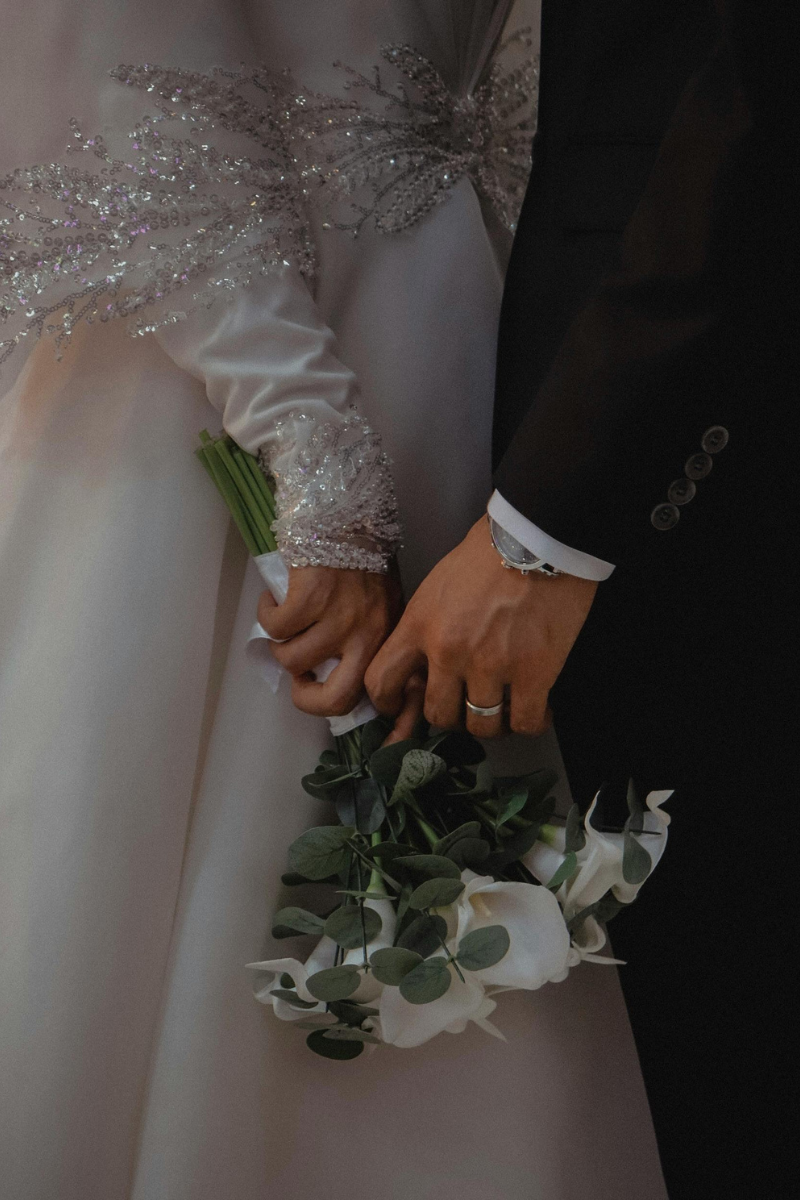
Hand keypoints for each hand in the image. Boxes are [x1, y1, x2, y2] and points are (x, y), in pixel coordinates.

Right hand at [258, 564, 402, 716]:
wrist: (345, 511)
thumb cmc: (362, 555)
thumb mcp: (379, 602)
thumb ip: (367, 636)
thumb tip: (335, 671)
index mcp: (386, 636)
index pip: (371, 693)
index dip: (338, 700)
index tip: (320, 685)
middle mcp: (367, 634)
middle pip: (337, 699)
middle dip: (307, 699)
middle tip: (298, 680)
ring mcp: (338, 618)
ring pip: (293, 660)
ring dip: (280, 645)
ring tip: (284, 624)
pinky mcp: (309, 599)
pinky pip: (274, 628)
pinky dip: (266, 615)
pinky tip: (274, 599)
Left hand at [365, 516, 597, 737]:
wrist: (540, 537)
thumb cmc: (490, 552)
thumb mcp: (437, 584)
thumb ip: (425, 625)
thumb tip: (424, 661)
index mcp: (420, 625)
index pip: (381, 681)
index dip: (389, 702)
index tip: (402, 706)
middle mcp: (449, 652)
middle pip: (437, 715)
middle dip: (451, 716)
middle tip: (467, 705)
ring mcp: (491, 666)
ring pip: (481, 727)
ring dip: (492, 722)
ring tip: (504, 708)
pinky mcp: (534, 673)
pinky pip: (525, 722)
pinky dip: (531, 722)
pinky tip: (536, 708)